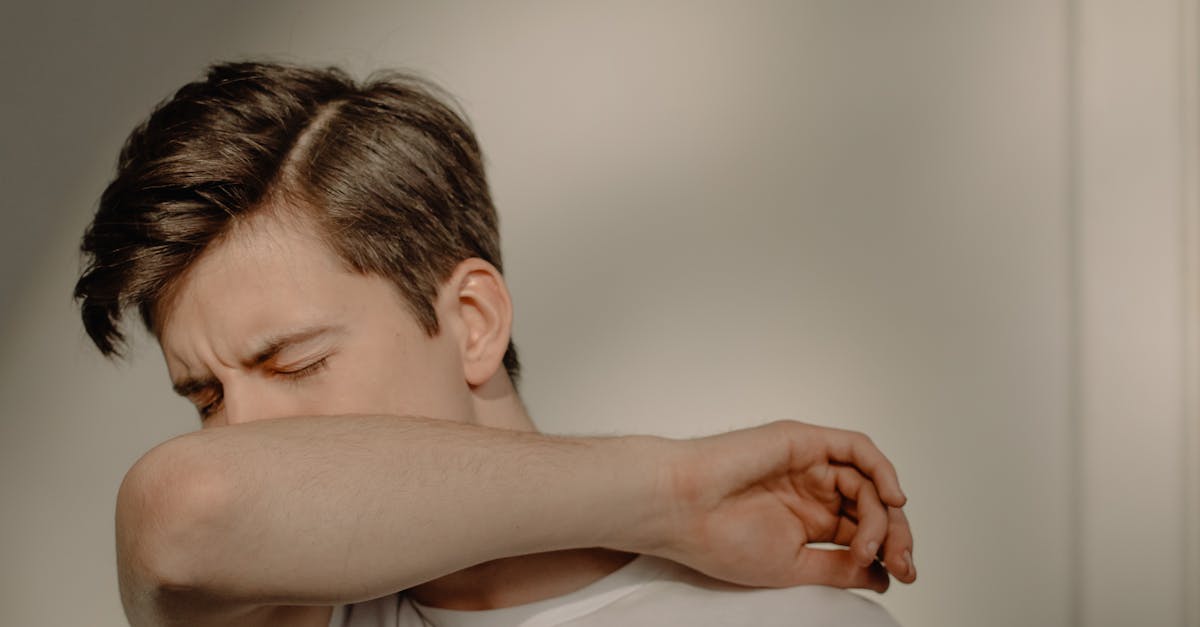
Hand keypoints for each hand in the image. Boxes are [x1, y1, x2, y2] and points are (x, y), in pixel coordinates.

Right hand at [651, 420, 915, 591]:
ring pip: (868, 482)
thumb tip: (884, 574)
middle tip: (903, 565)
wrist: (683, 509)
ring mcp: (809, 464)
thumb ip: (839, 567)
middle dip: (896, 536)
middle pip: (873, 506)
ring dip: (884, 515)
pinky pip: (856, 447)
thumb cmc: (719, 540)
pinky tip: (891, 498)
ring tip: (871, 544)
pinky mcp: (804, 441)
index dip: (889, 553)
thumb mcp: (793, 566)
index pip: (863, 531)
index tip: (900, 577)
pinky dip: (882, 469)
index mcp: (807, 520)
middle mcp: (812, 490)